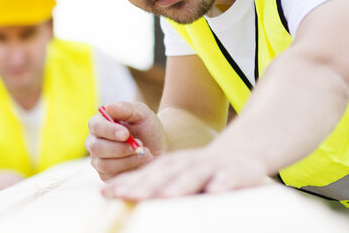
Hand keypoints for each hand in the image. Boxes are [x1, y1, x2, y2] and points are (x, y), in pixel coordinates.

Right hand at [86, 102, 162, 180]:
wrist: (159, 147)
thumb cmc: (147, 127)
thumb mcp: (141, 113)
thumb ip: (125, 108)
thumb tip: (108, 107)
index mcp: (98, 124)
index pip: (95, 126)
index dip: (109, 131)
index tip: (126, 134)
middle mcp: (94, 142)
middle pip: (96, 148)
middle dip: (120, 148)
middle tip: (140, 145)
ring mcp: (98, 161)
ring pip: (105, 165)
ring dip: (128, 160)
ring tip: (146, 153)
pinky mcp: (106, 176)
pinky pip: (113, 177)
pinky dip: (131, 169)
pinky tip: (143, 162)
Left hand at [100, 145, 270, 199]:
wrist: (242, 153)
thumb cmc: (202, 170)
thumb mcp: (177, 174)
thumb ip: (153, 183)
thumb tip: (120, 193)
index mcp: (171, 165)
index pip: (145, 174)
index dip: (126, 182)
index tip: (106, 192)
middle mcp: (188, 164)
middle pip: (165, 174)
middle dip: (146, 185)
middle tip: (128, 195)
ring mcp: (211, 167)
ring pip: (194, 176)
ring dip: (180, 185)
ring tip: (166, 196)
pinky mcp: (235, 172)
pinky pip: (228, 178)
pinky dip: (222, 184)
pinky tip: (215, 192)